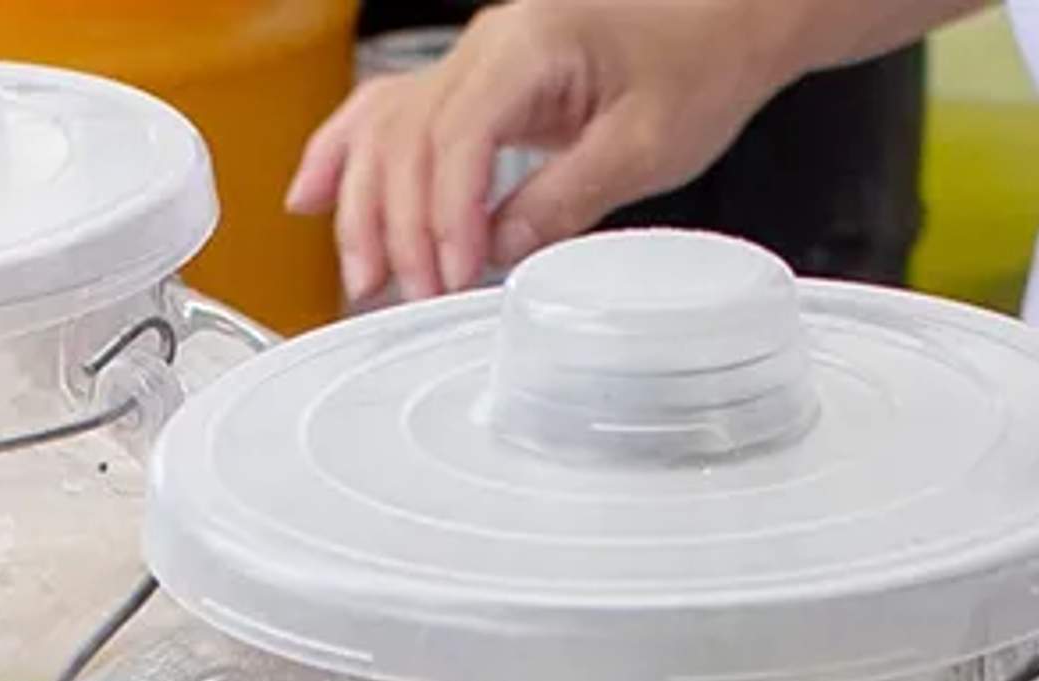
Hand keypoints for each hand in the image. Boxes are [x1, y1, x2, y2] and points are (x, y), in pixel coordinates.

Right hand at [290, 0, 811, 303]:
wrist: (727, 17)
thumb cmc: (701, 60)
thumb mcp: (650, 143)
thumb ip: (568, 195)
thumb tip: (500, 249)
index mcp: (531, 44)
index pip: (458, 135)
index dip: (446, 214)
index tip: (454, 276)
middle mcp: (488, 43)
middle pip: (406, 136)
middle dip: (399, 225)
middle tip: (411, 295)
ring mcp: (472, 58)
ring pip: (385, 128)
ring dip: (364, 206)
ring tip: (363, 278)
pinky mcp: (474, 81)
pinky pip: (389, 111)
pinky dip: (347, 155)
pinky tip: (310, 196)